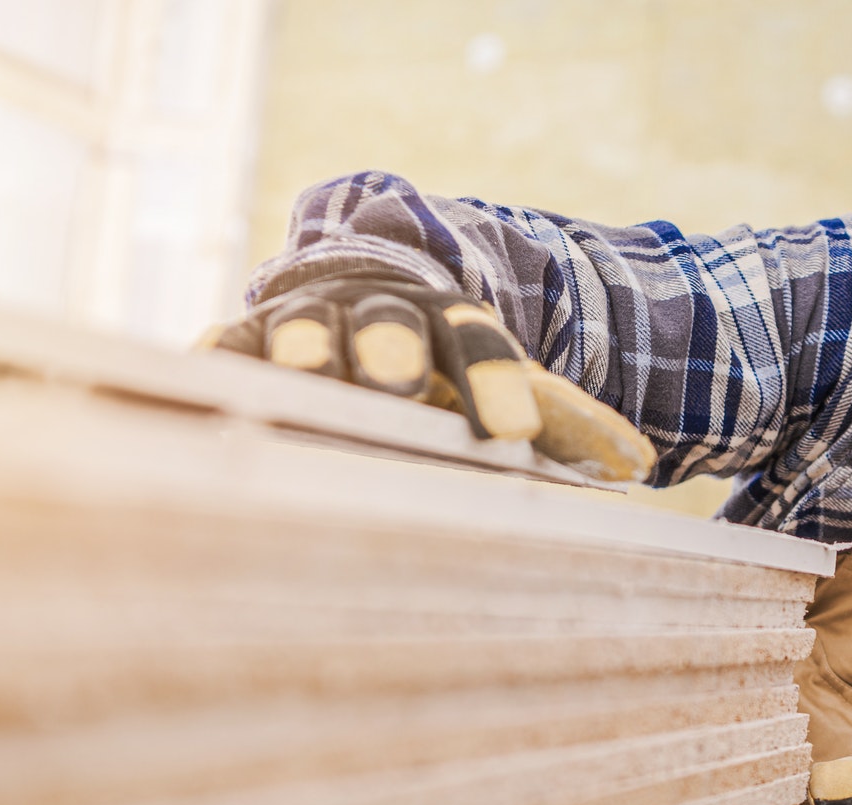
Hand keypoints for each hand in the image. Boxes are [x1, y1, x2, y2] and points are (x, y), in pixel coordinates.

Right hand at [201, 272, 655, 481]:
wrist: (358, 294)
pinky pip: (225, 346)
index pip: (482, 347)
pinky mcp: (243, 337)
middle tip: (403, 382)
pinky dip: (217, 360)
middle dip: (397, 347)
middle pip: (391, 325)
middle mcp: (379, 313)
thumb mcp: (502, 385)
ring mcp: (307, 320)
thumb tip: (641, 464)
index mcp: (453, 324)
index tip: (510, 433)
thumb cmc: (442, 366)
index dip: (496, 384)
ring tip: (308, 375)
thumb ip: (567, 422)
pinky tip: (210, 384)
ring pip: (305, 326)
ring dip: (308, 346)